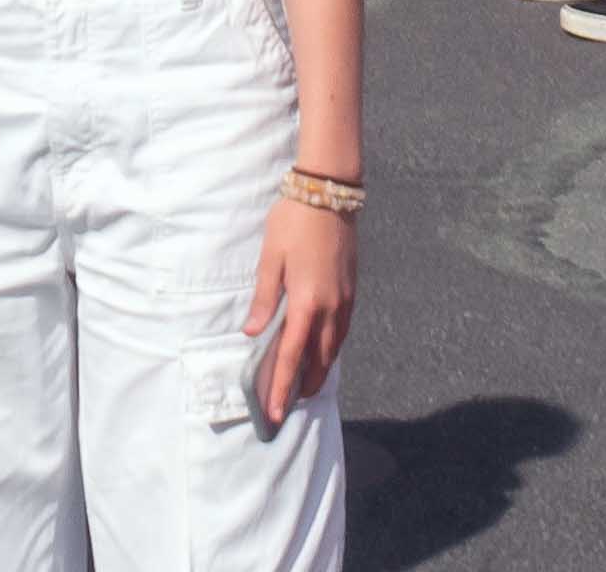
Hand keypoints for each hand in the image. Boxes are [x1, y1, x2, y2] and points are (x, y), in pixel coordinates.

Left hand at [246, 196, 355, 419]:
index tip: (273, 412)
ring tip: (305, 385)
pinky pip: (342, 330)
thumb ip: (264, 298)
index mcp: (307, 302)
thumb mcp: (271, 258)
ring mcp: (345, 300)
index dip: (282, 386)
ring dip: (320, 370)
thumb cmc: (294, 222)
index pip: (292, 356)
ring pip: (334, 348)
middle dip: (304, 386)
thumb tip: (253, 332)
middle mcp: (331, 307)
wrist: (329, 194)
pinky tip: (322, 351)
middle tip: (288, 405)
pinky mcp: (352, 290)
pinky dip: (331, 348)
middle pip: (319, 360)